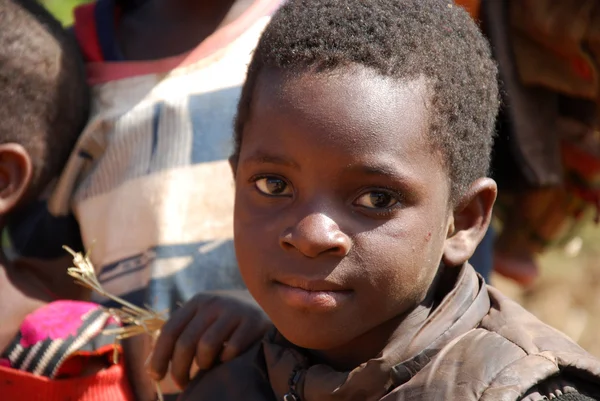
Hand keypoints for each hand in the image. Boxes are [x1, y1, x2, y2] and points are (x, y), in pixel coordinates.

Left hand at [147, 290, 269, 388]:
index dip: (160, 355)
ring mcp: (235, 311)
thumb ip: (183, 335)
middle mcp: (214, 303)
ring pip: (206, 346)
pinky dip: (225, 360)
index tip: (155, 376)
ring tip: (206, 369)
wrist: (271, 305)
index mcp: (198, 301)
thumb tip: (152, 367)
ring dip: (203, 364)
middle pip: (186, 341)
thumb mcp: (205, 319)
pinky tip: (227, 360)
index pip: (170, 330)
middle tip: (182, 383)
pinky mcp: (253, 322)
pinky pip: (231, 350)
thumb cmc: (230, 320)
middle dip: (179, 368)